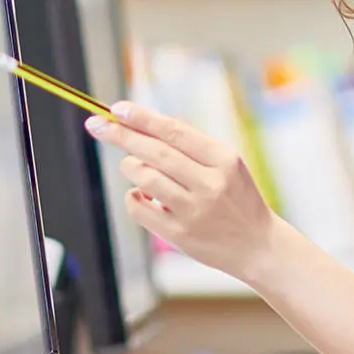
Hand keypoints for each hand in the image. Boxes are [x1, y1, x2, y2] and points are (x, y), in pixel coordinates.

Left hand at [84, 101, 287, 279]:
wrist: (258, 245)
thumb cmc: (235, 198)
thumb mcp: (227, 165)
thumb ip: (190, 147)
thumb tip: (139, 126)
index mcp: (224, 159)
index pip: (174, 132)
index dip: (142, 118)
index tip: (116, 109)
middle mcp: (211, 184)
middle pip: (155, 152)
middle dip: (121, 135)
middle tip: (96, 124)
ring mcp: (194, 211)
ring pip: (145, 179)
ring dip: (129, 167)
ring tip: (131, 165)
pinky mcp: (180, 235)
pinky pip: (139, 209)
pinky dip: (132, 197)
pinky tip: (140, 195)